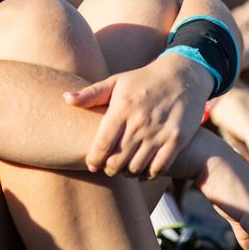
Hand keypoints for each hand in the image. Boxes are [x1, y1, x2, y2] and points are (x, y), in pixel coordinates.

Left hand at [64, 52, 211, 177]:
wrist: (183, 75)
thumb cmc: (143, 80)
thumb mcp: (116, 82)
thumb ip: (91, 94)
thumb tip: (65, 99)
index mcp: (122, 108)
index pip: (102, 144)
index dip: (94, 159)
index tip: (91, 164)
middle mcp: (140, 122)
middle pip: (118, 160)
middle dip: (109, 169)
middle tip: (107, 168)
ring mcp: (160, 132)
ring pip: (137, 166)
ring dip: (127, 173)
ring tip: (123, 169)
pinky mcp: (177, 139)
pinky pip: (159, 167)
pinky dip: (148, 174)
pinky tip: (143, 171)